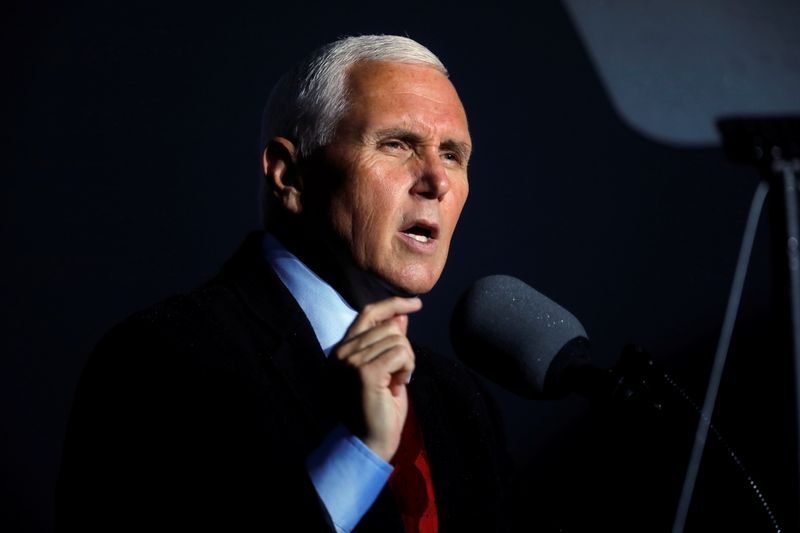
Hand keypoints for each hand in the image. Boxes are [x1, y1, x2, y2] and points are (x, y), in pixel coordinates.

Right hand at [331, 296, 421, 461]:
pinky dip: (407, 368)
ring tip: (395, 384)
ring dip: (407, 362)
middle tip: (398, 376)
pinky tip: (398, 385)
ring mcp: (352, 360)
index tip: (416, 303)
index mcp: (344, 348)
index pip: (369, 313)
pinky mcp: (365, 371)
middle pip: (391, 327)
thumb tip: (401, 316)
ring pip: (399, 340)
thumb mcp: (388, 368)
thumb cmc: (379, 408)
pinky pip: (402, 353)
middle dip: (405, 351)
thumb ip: (390, 341)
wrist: (369, 442)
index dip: (393, 304)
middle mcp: (343, 351)